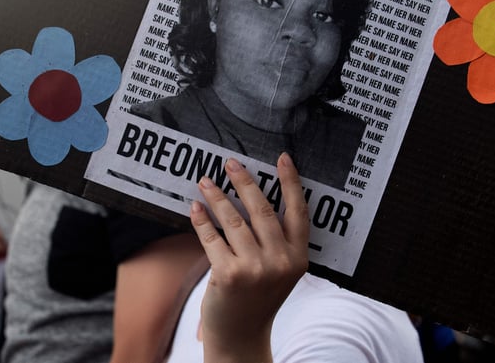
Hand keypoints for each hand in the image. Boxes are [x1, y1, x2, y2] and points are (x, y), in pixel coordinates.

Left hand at [190, 153, 309, 362]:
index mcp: (298, 257)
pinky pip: (212, 238)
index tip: (283, 158)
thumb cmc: (258, 297)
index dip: (292, 182)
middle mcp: (280, 262)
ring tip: (205, 181)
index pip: (299, 212)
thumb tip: (252, 195)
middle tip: (230, 162)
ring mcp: (255, 269)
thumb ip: (277, 240)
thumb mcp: (280, 271)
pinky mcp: (228, 275)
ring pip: (233, 220)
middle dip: (245, 181)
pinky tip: (195, 207)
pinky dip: (201, 220)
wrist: (241, 336)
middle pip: (262, 210)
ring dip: (217, 196)